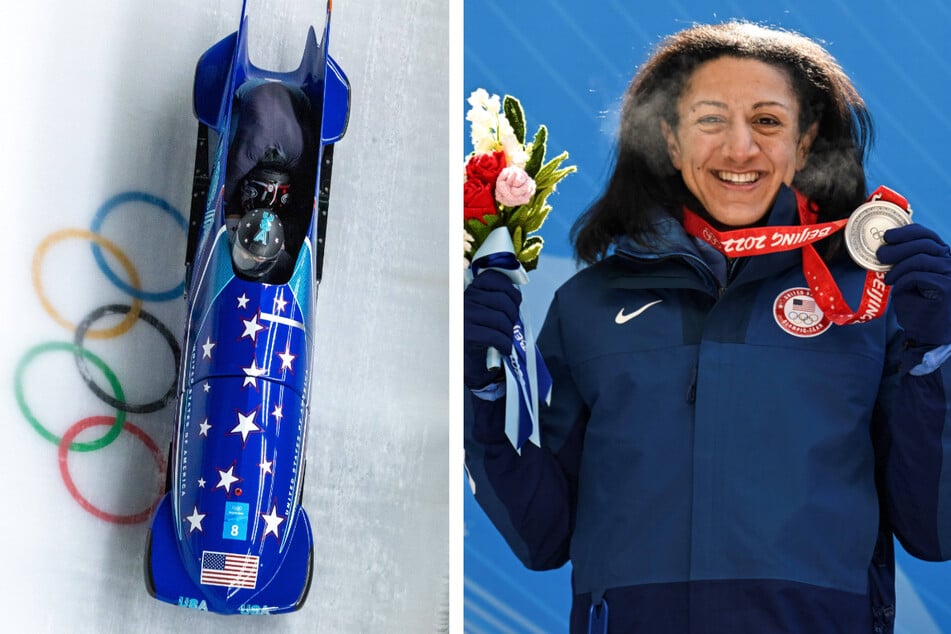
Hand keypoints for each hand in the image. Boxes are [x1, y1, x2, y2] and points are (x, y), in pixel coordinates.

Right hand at [464, 270, 521, 388]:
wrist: (464, 364)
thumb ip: (494, 301)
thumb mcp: (482, 314)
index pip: (492, 278)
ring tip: (507, 340)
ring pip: (501, 319)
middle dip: (513, 315)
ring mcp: (463, 317)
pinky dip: (505, 345)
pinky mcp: (466, 335)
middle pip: (502, 300)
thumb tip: (516, 294)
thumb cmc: (475, 339)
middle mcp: (463, 301)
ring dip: (509, 332)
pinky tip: (504, 349)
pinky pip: (496, 336)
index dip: (510, 289)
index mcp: (467, 292)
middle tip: (512, 327)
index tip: (515, 301)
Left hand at [878, 223, 950, 345]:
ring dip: (898, 267)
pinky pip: (919, 276)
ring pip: (920, 259)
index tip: (887, 236)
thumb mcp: (906, 278)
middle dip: (898, 247)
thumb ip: (902, 262)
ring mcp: (950, 274)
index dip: (906, 232)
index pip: (927, 235)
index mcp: (941, 256)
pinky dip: (903, 281)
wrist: (926, 332)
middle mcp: (949, 262)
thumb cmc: (916, 305)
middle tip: (880, 256)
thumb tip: (884, 249)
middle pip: (924, 243)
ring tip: (888, 279)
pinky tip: (897, 289)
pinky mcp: (947, 287)